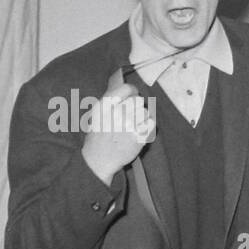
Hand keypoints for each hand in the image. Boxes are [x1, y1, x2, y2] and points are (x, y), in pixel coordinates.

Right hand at [82, 70, 154, 184]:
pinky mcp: (139, 136)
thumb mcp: (97, 114)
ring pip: (145, 112)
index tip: (133, 94)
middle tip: (131, 115)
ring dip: (142, 117)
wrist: (99, 159)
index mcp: (105, 106)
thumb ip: (111, 101)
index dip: (132, 91)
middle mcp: (117, 113)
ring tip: (133, 125)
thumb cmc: (98, 136)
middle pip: (138, 100)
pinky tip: (139, 131)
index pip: (127, 88)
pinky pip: (151, 123)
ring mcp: (129, 125)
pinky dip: (148, 126)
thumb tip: (129, 90)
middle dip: (136, 107)